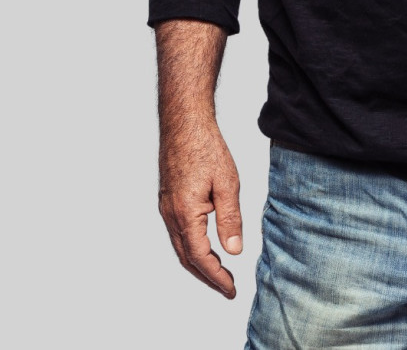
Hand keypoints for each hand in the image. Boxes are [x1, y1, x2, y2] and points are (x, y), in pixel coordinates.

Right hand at [158, 115, 242, 297]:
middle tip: (227, 288)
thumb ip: (230, 219)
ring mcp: (167, 208)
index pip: (201, 257)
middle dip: (207, 277)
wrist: (184, 123)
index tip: (231, 289)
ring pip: (181, 246)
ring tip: (219, 273)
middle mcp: (171, 215)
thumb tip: (234, 251)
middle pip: (187, 258)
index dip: (217, 277)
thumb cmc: (205, 148)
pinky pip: (178, 233)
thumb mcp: (227, 183)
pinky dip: (191, 247)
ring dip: (198, 263)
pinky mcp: (168, 200)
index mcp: (186, 214)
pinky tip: (205, 246)